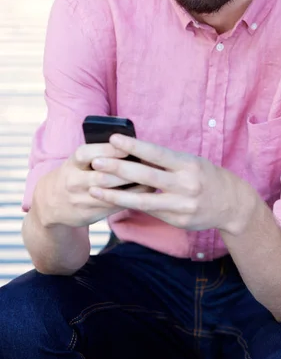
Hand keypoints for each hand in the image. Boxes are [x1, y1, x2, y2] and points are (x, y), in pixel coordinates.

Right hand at [35, 142, 152, 228]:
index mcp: (72, 163)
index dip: (108, 150)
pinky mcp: (89, 214)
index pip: (88, 154)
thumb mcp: (78, 160)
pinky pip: (114, 206)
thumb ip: (98, 153)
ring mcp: (81, 200)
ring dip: (133, 186)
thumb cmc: (75, 172)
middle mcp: (74, 181)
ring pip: (111, 194)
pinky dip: (132, 198)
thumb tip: (131, 144)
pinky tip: (146, 191)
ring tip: (152, 178)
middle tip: (148, 164)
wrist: (50, 203)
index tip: (129, 146)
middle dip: (126, 171)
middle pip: (102, 176)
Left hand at [88, 134, 256, 233]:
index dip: (134, 146)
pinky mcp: (178, 220)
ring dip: (116, 195)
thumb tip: (134, 152)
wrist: (231, 204)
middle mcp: (185, 184)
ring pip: (143, 200)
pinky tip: (112, 202)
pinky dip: (130, 206)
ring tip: (94, 188)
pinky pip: (150, 212)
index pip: (156, 153)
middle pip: (146, 176)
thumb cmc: (206, 176)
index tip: (113, 139)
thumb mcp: (191, 162)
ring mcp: (182, 205)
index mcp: (188, 164)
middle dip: (118, 169)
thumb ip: (166, 161)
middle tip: (96, 162)